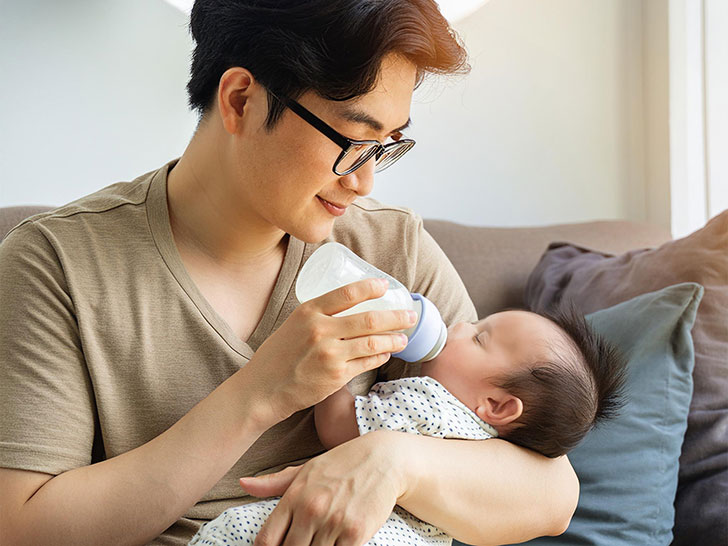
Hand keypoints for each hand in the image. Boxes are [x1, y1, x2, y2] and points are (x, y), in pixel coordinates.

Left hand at [239, 431, 405, 545]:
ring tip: (320, 541)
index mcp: (294, 496)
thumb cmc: (341, 464)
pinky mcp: (356, 533)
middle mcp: (311, 510)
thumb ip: (273, 483)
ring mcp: (333, 523)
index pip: (266, 540)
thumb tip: (243, 483)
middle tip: (303, 543)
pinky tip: (336, 543)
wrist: (383, 459)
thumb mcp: (306, 469)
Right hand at [243, 278, 416, 424]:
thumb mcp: (293, 324)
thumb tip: (351, 307)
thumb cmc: (278, 356)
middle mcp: (320, 330)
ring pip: (373, 342)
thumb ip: (319, 316)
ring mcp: (329, 354)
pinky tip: (386, 353)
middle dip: (396, 316)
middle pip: (369, 319)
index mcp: (308, 311)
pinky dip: (380, 356)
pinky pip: (367, 362)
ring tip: (404, 337)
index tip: (386, 285)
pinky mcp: (336, 376)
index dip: (371, 287)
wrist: (263, 389)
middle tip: (410, 315)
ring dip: (394, 339)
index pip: (347, 293)